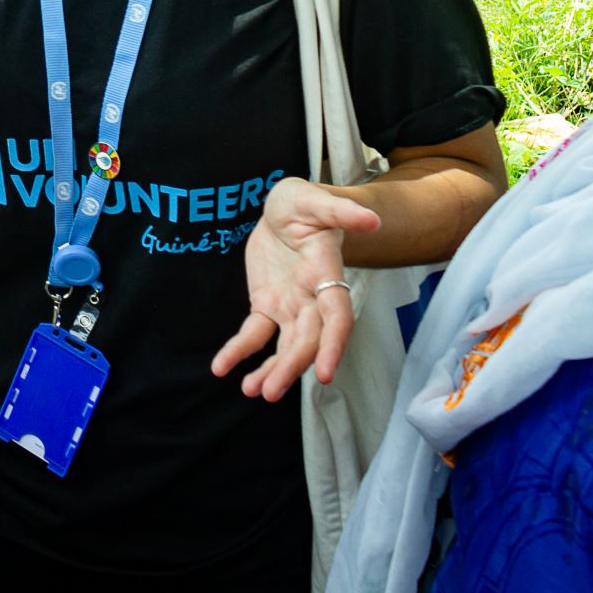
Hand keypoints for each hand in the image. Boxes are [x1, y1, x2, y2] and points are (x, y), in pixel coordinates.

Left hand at [211, 176, 382, 401]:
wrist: (284, 208)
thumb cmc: (304, 203)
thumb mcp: (317, 200)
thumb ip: (340, 211)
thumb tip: (370, 219)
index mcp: (326, 276)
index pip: (336, 319)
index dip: (332, 346)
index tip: (325, 374)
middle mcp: (311, 300)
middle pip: (306, 341)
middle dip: (290, 367)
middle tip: (269, 392)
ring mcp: (289, 306)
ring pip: (284, 346)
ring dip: (270, 370)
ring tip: (252, 391)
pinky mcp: (266, 305)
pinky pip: (253, 334)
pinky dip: (238, 351)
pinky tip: (222, 368)